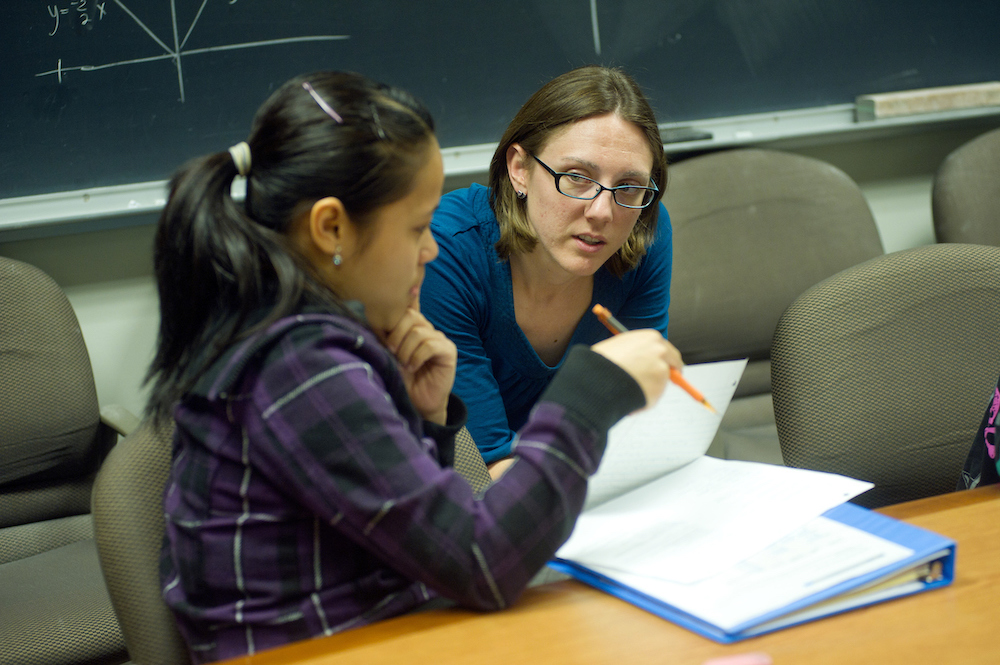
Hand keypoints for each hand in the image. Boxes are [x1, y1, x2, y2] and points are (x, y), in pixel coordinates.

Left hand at [382, 307, 456, 424]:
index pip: (403, 310)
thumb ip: (387, 338)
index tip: (382, 341)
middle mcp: (427, 329)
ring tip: (403, 364)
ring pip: (418, 332)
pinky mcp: (448, 351)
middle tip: (391, 352)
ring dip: (405, 350)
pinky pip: (430, 346)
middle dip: (395, 335)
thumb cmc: (403, 378)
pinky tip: (413, 367)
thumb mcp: (390, 355)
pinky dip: (417, 357)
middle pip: (410, 316)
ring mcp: (439, 339)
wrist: (418, 402)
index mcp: (413, 327)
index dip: (390, 323)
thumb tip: (375, 321)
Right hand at [591, 330, 682, 406]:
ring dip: (651, 387)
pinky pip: (655, 394)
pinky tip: (630, 395)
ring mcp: (661, 367)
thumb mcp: (618, 347)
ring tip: (628, 389)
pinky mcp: (660, 385)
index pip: (663, 347)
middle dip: (668, 371)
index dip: (661, 358)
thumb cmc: (601, 363)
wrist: (597, 378)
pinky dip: (646, 398)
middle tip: (658, 381)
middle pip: (673, 361)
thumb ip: (635, 352)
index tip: (661, 365)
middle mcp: (660, 349)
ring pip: (661, 380)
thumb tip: (640, 362)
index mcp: (649, 337)